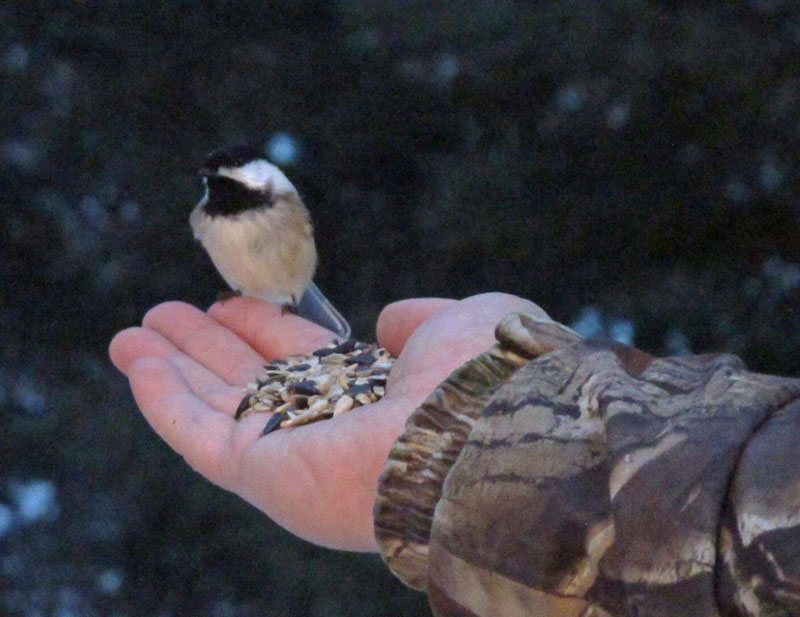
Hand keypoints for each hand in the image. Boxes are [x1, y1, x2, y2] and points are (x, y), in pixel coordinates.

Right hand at [108, 293, 548, 550]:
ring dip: (171, 370)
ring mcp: (294, 456)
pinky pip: (199, 437)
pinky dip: (163, 401)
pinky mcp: (265, 476)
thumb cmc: (484, 374)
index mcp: (375, 394)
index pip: (304, 361)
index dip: (262, 331)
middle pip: (250, 383)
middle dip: (206, 348)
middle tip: (163, 315)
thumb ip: (420, 321)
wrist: (486, 434)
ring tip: (131, 335)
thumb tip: (387, 321)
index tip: (230, 305)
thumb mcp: (459, 324)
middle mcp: (330, 428)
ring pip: (216, 409)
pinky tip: (137, 363)